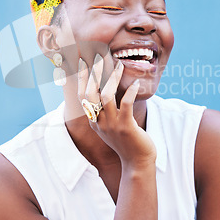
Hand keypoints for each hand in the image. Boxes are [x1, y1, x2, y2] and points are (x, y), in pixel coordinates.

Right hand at [78, 53, 156, 167]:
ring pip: (106, 96)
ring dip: (113, 78)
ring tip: (120, 65)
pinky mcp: (126, 127)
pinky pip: (126, 104)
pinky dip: (130, 91)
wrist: (137, 163)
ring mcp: (112, 125)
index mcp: (94, 122)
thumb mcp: (111, 127)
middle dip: (93, 74)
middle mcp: (100, 123)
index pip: (82, 97)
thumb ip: (106, 112)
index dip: (82, 79)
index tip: (83, 62)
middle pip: (90, 94)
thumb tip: (105, 92)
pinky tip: (136, 83)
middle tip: (99, 57)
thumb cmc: (127, 142)